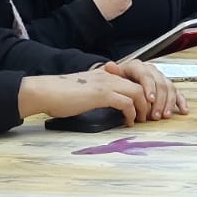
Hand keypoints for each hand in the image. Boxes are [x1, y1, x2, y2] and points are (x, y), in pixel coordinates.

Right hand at [17, 69, 144, 124]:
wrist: (44, 91)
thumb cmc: (61, 94)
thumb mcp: (87, 90)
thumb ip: (102, 93)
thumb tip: (114, 104)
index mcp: (108, 73)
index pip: (137, 78)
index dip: (148, 92)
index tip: (150, 107)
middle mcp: (110, 75)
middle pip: (143, 84)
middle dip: (153, 101)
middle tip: (152, 115)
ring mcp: (106, 83)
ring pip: (139, 93)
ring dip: (145, 108)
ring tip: (144, 120)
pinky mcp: (101, 94)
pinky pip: (126, 103)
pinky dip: (132, 114)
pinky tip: (129, 122)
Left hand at [106, 59, 187, 120]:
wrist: (120, 80)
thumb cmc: (116, 80)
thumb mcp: (111, 75)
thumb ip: (112, 72)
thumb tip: (110, 66)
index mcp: (137, 66)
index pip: (146, 75)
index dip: (150, 87)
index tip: (150, 99)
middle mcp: (151, 71)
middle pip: (160, 84)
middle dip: (159, 101)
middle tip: (155, 115)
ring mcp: (160, 79)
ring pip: (170, 89)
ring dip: (168, 103)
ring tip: (164, 116)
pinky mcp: (166, 87)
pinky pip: (177, 93)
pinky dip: (181, 102)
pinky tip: (183, 110)